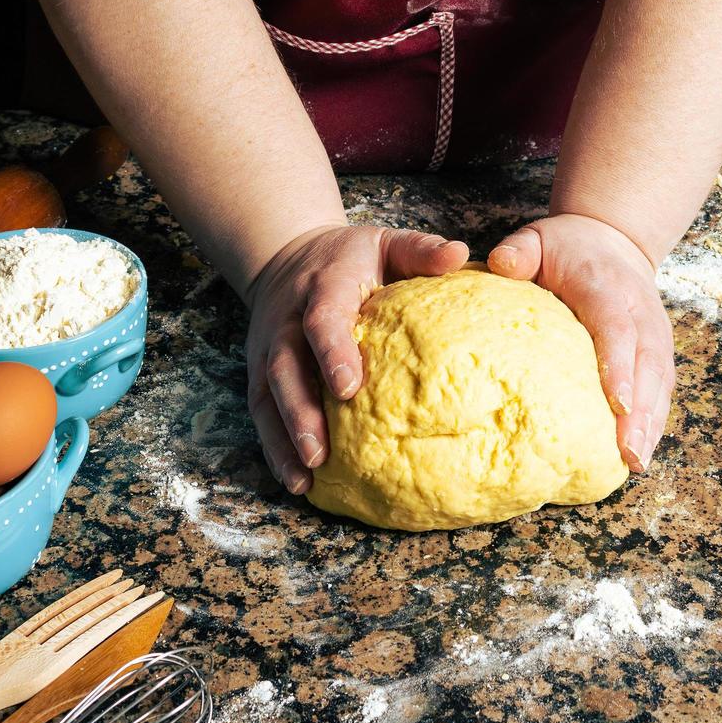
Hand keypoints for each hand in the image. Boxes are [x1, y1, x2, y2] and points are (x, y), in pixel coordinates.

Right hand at [244, 225, 468, 493]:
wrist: (287, 254)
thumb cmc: (351, 257)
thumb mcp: (385, 241)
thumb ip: (421, 249)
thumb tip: (462, 254)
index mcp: (322, 288)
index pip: (323, 321)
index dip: (332, 352)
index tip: (349, 388)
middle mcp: (287, 321)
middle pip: (286, 368)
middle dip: (300, 411)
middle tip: (320, 452)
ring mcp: (268, 349)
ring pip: (268, 396)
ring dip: (284, 438)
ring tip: (305, 478)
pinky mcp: (259, 371)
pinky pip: (261, 412)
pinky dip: (274, 447)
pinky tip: (295, 481)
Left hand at [488, 214, 671, 472]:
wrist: (614, 239)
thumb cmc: (566, 248)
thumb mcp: (538, 238)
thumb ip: (520, 251)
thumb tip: (501, 264)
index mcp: (606, 287)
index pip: (616, 328)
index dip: (618, 365)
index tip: (617, 404)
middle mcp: (639, 312)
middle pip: (646, 364)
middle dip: (641, 410)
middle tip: (628, 453)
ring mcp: (655, 333)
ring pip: (659, 381)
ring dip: (652, 423)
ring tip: (637, 462)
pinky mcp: (660, 352)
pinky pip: (662, 389)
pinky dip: (654, 421)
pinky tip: (640, 453)